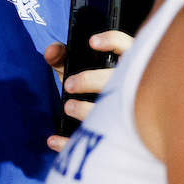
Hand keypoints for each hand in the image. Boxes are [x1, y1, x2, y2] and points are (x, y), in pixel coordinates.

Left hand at [44, 29, 132, 152]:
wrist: (106, 126)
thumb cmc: (93, 89)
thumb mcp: (77, 70)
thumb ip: (61, 57)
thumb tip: (50, 51)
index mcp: (127, 66)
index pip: (128, 46)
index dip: (112, 41)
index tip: (91, 43)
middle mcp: (132, 88)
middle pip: (118, 79)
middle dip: (91, 80)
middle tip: (68, 85)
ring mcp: (128, 115)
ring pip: (113, 111)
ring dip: (86, 110)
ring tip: (68, 107)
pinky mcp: (116, 139)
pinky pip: (98, 142)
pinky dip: (70, 142)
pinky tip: (53, 140)